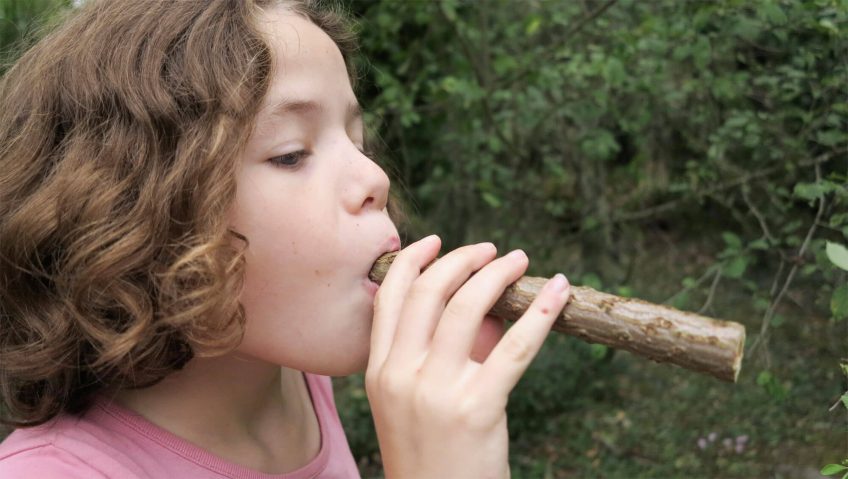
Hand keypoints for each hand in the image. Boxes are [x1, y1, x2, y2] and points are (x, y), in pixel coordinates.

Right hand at [365, 235, 571, 478]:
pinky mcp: (477, 408)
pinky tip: (558, 292)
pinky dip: (540, 314)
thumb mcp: (411, 405)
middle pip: (430, 293)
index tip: (436, 241)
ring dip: (497, 274)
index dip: (413, 260)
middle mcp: (402, 375)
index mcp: (380, 372)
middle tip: (492, 250)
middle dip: (463, 259)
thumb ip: (436, 355)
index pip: (390, 298)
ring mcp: (437, 391)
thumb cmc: (430, 457)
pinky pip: (514, 348)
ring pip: (467, 308)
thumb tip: (485, 309)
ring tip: (520, 262)